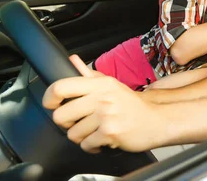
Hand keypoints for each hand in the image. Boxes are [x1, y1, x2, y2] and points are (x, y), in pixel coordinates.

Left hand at [43, 55, 163, 152]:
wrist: (156, 120)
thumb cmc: (132, 105)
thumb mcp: (112, 85)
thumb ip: (89, 75)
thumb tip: (73, 60)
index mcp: (100, 84)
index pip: (61, 87)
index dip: (49, 98)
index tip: (52, 104)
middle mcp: (102, 97)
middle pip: (61, 115)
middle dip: (67, 124)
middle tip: (79, 122)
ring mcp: (106, 115)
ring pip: (73, 134)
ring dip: (82, 137)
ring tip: (95, 131)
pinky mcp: (110, 133)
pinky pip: (86, 145)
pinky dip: (92, 146)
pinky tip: (102, 139)